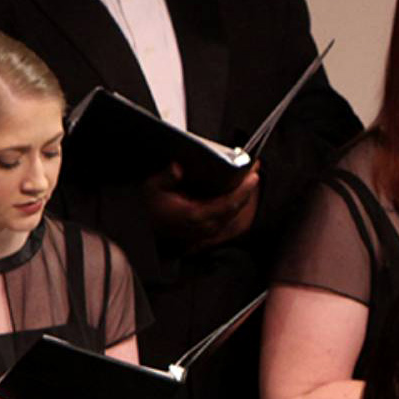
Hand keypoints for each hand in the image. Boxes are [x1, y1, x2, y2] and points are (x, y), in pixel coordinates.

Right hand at [141, 160, 260, 249]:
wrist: (143, 227)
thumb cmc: (149, 206)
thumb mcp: (152, 187)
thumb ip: (166, 177)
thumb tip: (177, 167)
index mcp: (195, 215)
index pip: (228, 204)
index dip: (243, 190)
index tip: (253, 176)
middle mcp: (206, 226)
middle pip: (236, 207)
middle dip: (248, 188)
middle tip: (255, 168)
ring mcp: (208, 230)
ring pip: (234, 212)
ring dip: (244, 194)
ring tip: (250, 174)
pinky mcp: (208, 230)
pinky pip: (228, 215)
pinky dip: (236, 201)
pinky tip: (239, 187)